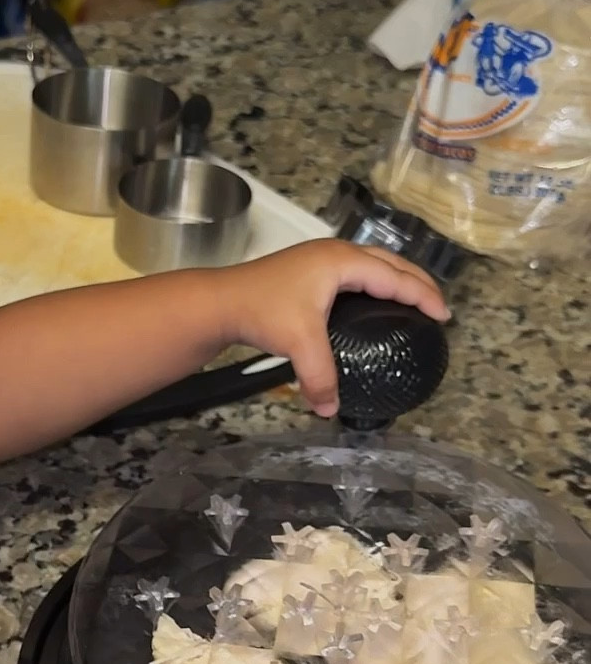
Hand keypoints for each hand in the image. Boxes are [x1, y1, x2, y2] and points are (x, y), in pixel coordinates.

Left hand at [219, 241, 449, 416]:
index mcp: (342, 262)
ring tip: (415, 302)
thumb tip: (329, 410)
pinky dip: (377, 282)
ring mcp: (321, 258)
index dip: (423, 296)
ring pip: (373, 264)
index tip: (444, 316)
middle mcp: (336, 254)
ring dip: (397, 279)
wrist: (220, 300)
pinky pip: (357, 271)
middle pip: (390, 263)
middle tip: (439, 308)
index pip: (395, 277)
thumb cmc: (262, 311)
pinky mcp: (309, 269)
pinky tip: (375, 302)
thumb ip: (319, 376)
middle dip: (417, 283)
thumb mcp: (297, 343)